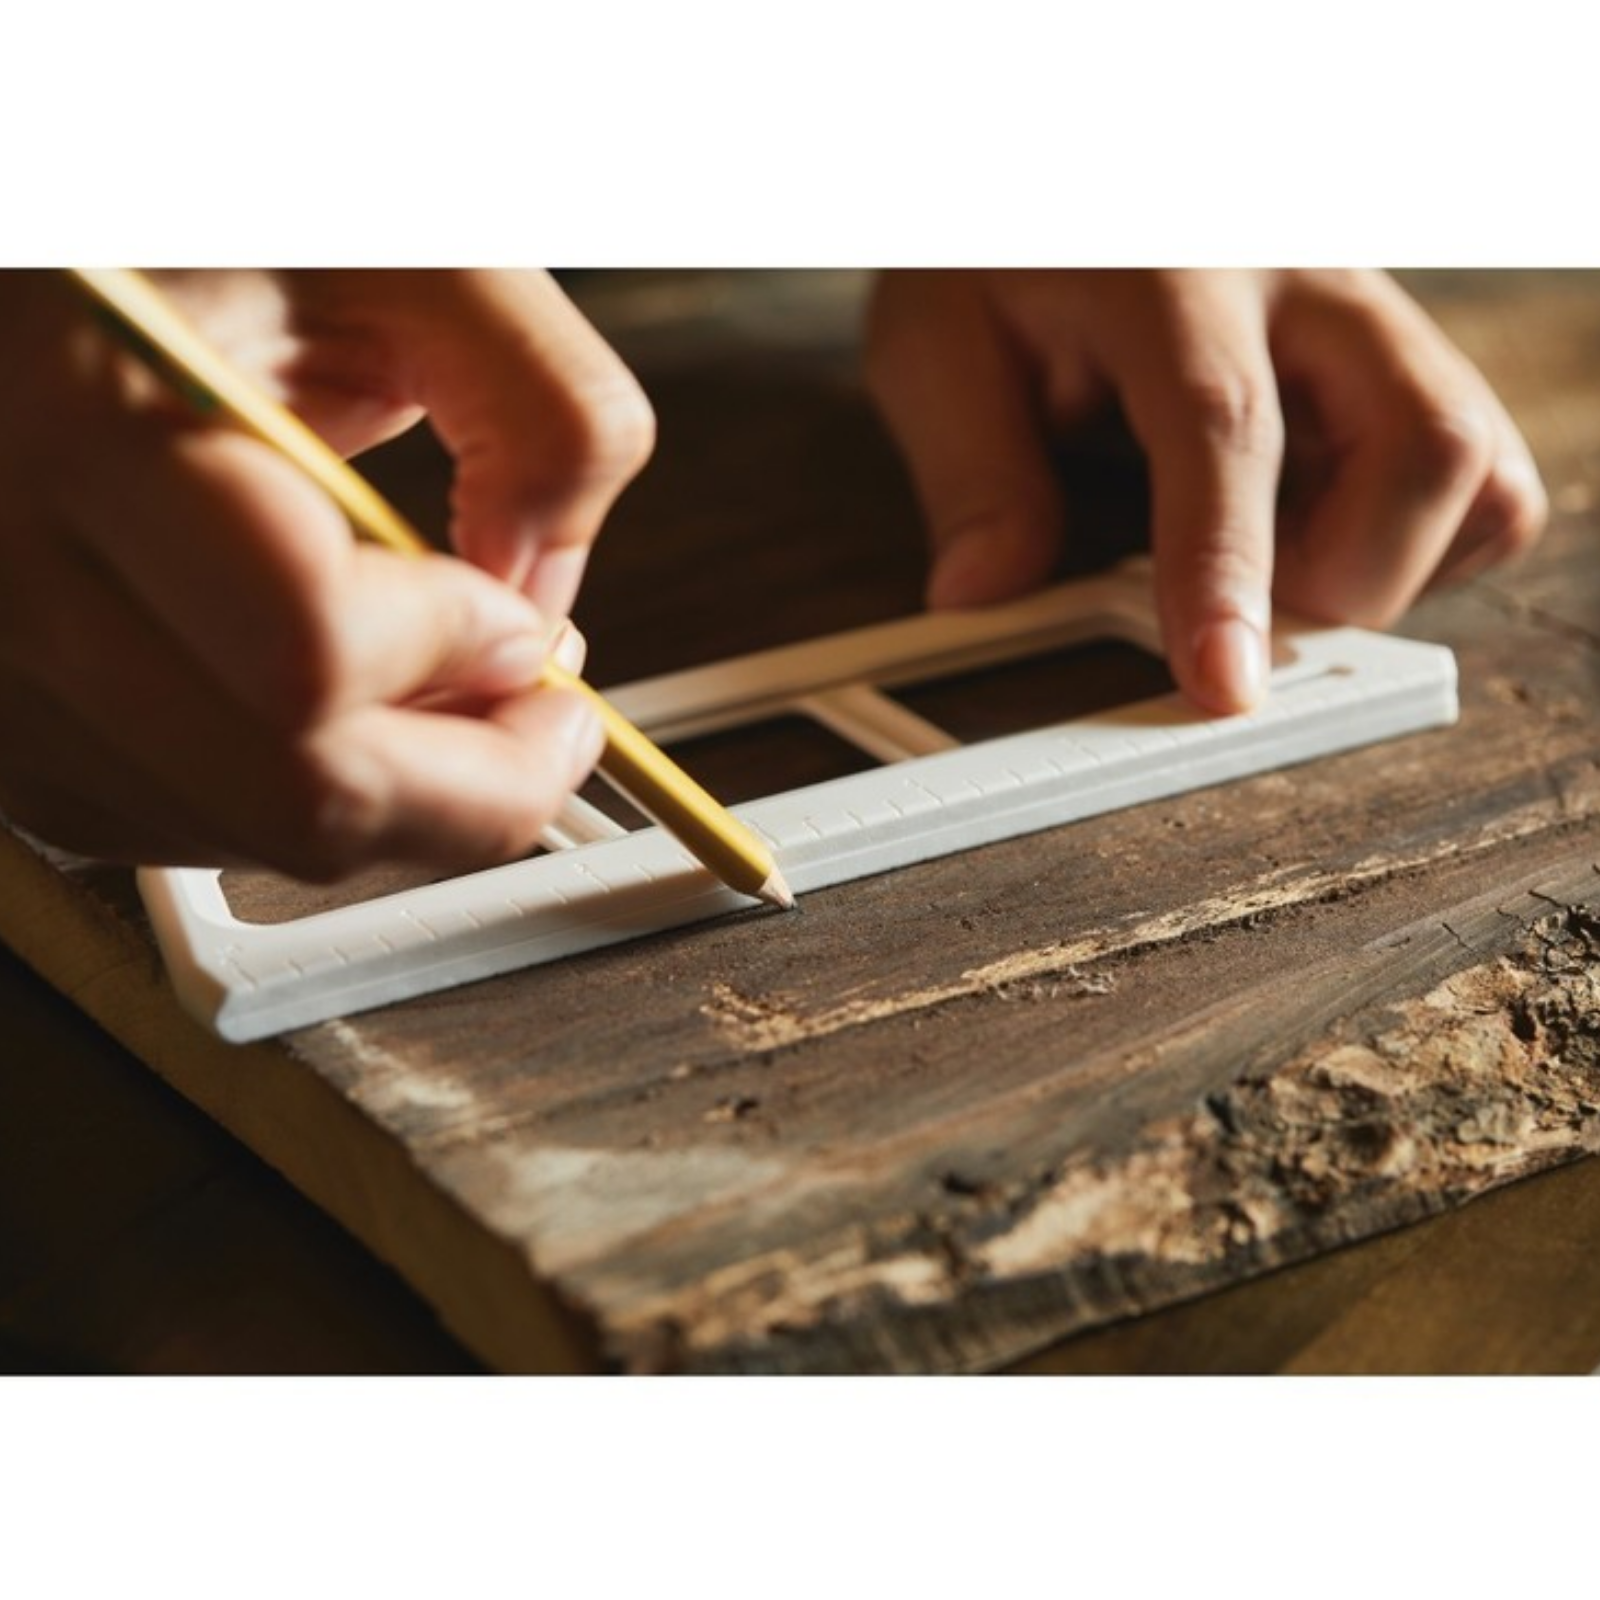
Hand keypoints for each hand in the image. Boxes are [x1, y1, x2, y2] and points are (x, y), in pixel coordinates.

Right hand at [0, 269, 653, 877]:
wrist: (47, 258)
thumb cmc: (203, 224)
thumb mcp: (409, 253)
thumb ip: (542, 408)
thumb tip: (544, 605)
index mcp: (92, 416)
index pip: (312, 646)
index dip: (462, 656)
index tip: (532, 627)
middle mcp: (10, 564)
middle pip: (293, 791)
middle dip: (477, 790)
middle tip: (550, 730)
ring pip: (243, 833)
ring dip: (400, 800)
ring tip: (456, 697)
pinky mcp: (8, 716)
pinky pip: (179, 826)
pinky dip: (300, 799)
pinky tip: (349, 716)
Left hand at [864, 270, 1546, 713]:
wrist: (1072, 197)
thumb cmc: (1008, 260)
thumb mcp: (937, 343)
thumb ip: (969, 470)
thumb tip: (985, 593)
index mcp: (1174, 272)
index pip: (1226, 422)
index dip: (1228, 564)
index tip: (1221, 680)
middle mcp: (1306, 283)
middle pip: (1421, 441)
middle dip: (1345, 580)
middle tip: (1239, 616)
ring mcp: (1372, 317)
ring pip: (1473, 466)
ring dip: (1384, 566)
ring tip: (1270, 566)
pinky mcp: (1401, 360)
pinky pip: (1477, 477)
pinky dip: (1411, 547)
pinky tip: (1309, 536)